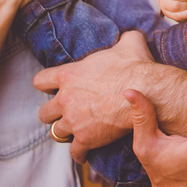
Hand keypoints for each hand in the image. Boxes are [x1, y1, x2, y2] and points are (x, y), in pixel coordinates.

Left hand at [35, 30, 154, 161]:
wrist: (145, 93)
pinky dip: (79, 153)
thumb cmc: (135, 67)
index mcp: (69, 75)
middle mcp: (66, 99)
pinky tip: (84, 152)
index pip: (41, 81)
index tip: (52, 88)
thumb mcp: (129, 43)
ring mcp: (74, 121)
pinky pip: (75, 152)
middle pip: (44, 112)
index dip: (46, 85)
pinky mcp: (86, 139)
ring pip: (56, 132)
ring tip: (75, 131)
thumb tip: (131, 33)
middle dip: (53, 113)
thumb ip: (124, 37)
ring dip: (66, 131)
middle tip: (65, 112)